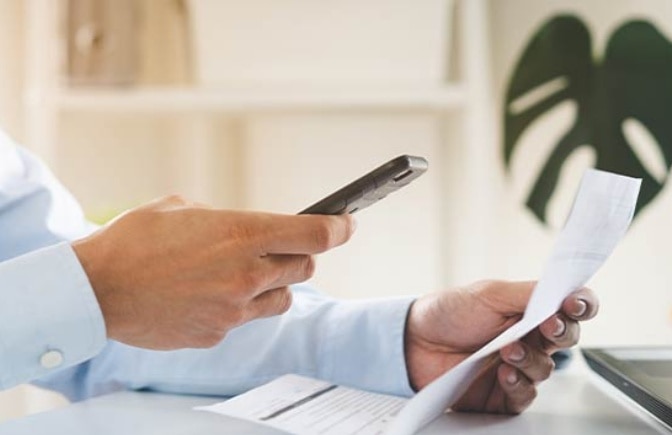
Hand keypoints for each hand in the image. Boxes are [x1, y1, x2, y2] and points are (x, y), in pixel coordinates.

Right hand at [72, 195, 354, 349]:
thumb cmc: (134, 240)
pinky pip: (247, 318)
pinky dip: (242, 306)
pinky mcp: (217, 333)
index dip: (339, 228)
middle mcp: (245, 273)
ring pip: (283, 298)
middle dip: (299, 254)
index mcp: (241, 233)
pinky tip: (213, 295)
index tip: (347, 224)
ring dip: (275, 284)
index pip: (315, 234)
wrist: (95, 289)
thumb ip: (226, 219)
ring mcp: (233, 309)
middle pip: (305, 266)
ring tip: (246, 273)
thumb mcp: (182, 208)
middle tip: (280, 247)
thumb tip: (245, 230)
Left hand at [404, 280, 598, 413]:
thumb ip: (528, 294)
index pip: (569, 307)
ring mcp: (517, 367)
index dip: (581, 305)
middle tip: (549, 325)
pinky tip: (504, 373)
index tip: (576, 303)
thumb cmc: (447, 313)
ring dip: (531, 359)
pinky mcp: (503, 394)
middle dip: (562, 332)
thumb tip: (564, 290)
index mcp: (529, 310)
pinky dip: (518, 384)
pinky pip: (524, 395)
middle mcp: (529, 338)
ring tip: (508, 350)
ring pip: (546, 369)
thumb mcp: (489, 294)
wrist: (412, 342)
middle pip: (566, 339)